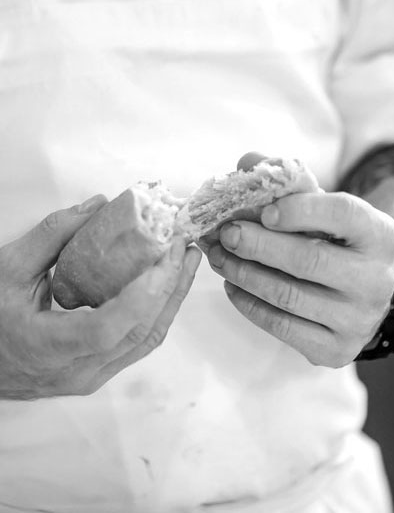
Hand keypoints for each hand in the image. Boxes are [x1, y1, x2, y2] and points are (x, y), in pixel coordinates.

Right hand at [0, 196, 200, 398]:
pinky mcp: (100, 371)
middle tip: (183, 246)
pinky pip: (139, 342)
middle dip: (169, 285)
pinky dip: (158, 311)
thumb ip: (50, 236)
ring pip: (146, 339)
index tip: (163, 261)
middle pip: (138, 332)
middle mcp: (77, 371)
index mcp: (47, 348)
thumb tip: (96, 206)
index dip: (138, 297)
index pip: (104, 330)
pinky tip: (168, 286)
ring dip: (172, 298)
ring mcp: (92, 376)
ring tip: (186, 262)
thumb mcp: (7, 270)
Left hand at [205, 159, 393, 367]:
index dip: (298, 209)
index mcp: (378, 235)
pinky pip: (282, 327)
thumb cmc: (336, 245)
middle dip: (257, 244)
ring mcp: (357, 319)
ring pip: (288, 295)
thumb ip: (289, 185)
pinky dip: (249, 306)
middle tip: (225, 234)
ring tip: (218, 258)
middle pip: (308, 259)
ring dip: (243, 274)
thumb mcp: (324, 211)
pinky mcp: (336, 349)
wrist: (360, 296)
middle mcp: (375, 279)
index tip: (262, 210)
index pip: (342, 213)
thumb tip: (245, 162)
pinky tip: (232, 287)